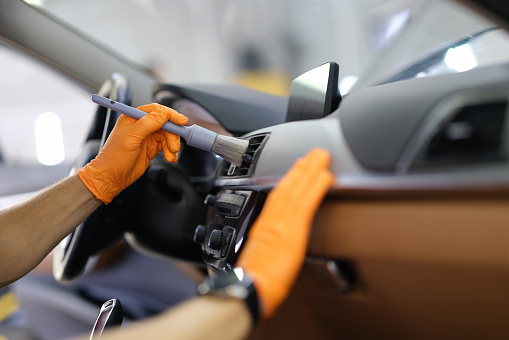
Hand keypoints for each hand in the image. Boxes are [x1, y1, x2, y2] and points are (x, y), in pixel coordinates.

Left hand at [78, 103, 187, 203]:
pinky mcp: (151, 148)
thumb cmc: (114, 157)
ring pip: (168, 136)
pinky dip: (171, 152)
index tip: (181, 122)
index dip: (170, 115)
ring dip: (172, 145)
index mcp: (133, 118)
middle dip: (172, 135)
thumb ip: (148, 123)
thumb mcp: (131, 137)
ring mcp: (147, 137)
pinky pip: (166, 146)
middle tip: (174, 147)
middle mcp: (141, 126)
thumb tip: (164, 113)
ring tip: (170, 155)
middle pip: (165, 124)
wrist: (112, 178)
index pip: (156, 110)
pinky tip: (170, 158)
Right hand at [237, 148, 333, 318]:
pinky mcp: (292, 229)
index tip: (296, 170)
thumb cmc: (254, 281)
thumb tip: (277, 250)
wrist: (251, 287)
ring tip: (319, 157)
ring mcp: (281, 221)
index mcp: (264, 226)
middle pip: (287, 187)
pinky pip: (307, 202)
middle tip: (311, 155)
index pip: (277, 197)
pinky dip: (317, 186)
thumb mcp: (259, 259)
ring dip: (309, 170)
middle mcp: (272, 219)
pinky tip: (326, 176)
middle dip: (300, 169)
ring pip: (296, 188)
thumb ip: (270, 249)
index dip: (288, 181)